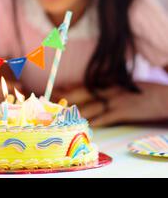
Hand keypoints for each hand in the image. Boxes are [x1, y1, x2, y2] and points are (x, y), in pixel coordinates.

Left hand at [52, 83, 167, 126]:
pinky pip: (107, 117)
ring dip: (76, 111)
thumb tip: (87, 88)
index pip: (84, 84)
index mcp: (108, 81)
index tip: (53, 90)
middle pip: (83, 93)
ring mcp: (117, 100)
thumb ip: (105, 84)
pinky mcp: (125, 112)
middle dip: (66, 98)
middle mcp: (110, 89)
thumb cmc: (143, 90)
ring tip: (61, 116)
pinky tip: (85, 125)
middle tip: (51, 103)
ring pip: (92, 106)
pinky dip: (96, 121)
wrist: (164, 97)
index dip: (67, 87)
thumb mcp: (123, 83)